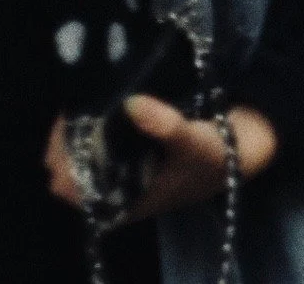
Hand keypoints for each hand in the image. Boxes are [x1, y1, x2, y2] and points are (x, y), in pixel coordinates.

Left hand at [47, 98, 277, 223]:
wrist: (241, 151)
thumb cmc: (213, 155)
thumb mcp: (192, 142)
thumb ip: (166, 125)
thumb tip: (132, 103)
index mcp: (123, 200)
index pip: (70, 187)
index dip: (62, 158)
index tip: (69, 125)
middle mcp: (116, 191)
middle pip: (68, 170)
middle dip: (65, 141)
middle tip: (76, 106)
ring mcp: (122, 173)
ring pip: (80, 156)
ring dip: (77, 133)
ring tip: (84, 102)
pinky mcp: (132, 156)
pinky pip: (98, 144)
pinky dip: (93, 127)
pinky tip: (98, 103)